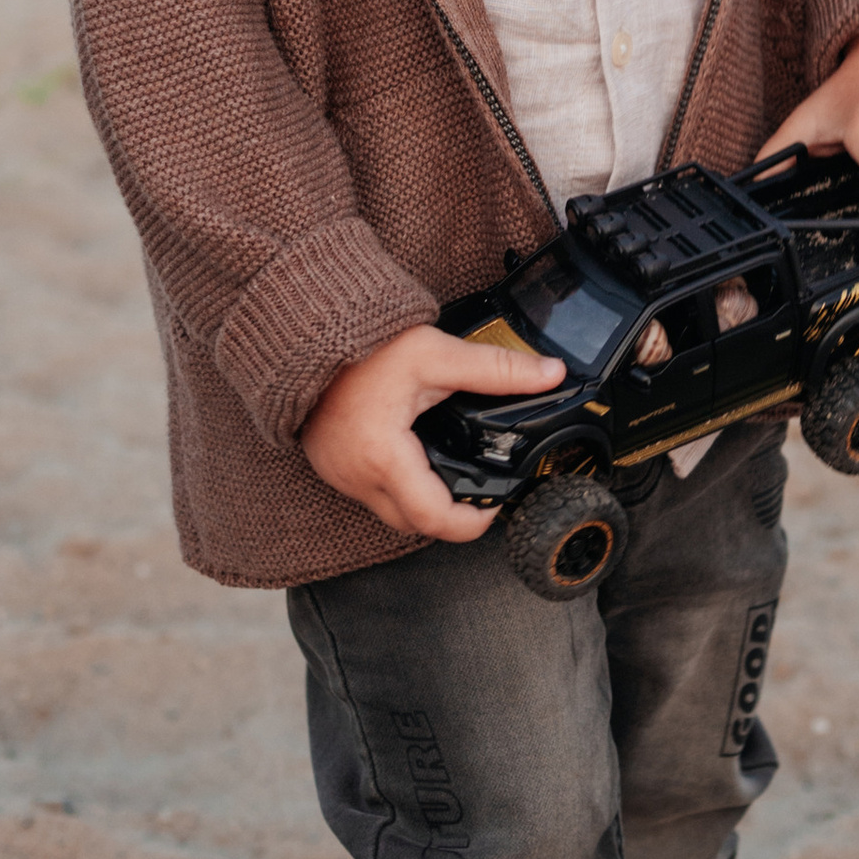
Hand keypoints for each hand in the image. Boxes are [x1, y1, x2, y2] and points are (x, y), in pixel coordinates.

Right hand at [299, 325, 565, 543]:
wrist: (309, 334)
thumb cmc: (363, 346)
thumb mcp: (437, 354)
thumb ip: (496, 369)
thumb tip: (549, 374)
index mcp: (382, 456)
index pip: (433, 517)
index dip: (470, 523)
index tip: (495, 507)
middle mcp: (355, 475)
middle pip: (413, 524)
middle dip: (449, 517)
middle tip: (481, 494)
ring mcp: (339, 474)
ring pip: (391, 512)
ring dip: (422, 503)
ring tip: (453, 475)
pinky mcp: (331, 466)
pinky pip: (371, 494)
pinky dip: (399, 487)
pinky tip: (417, 460)